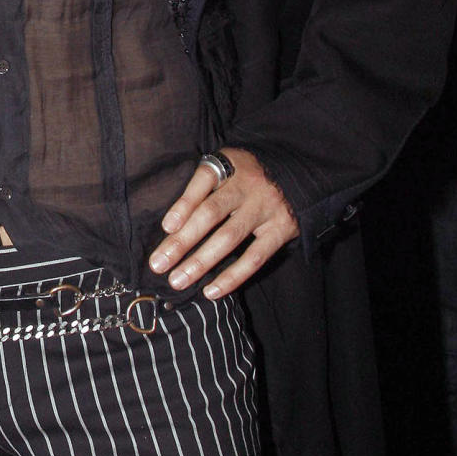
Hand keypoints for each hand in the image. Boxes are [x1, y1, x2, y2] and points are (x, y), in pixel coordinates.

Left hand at [149, 148, 297, 299]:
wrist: (298, 175)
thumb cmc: (247, 176)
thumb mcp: (227, 165)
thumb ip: (203, 186)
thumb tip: (170, 226)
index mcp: (230, 164)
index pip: (203, 180)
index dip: (184, 203)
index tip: (166, 227)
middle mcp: (248, 184)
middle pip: (210, 213)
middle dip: (182, 241)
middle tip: (158, 264)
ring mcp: (266, 207)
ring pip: (229, 237)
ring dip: (201, 262)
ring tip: (177, 280)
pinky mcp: (282, 229)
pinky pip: (254, 258)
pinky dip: (232, 277)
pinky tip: (210, 291)